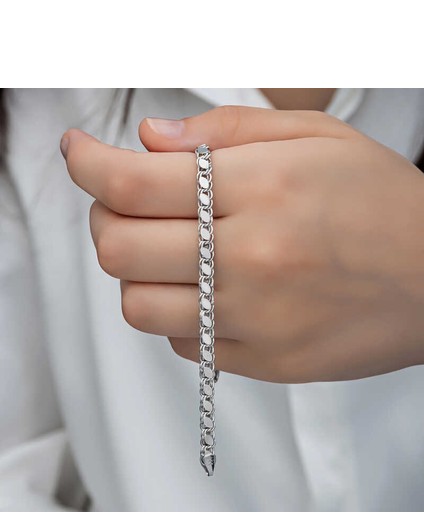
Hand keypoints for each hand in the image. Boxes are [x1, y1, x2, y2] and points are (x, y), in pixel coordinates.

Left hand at [61, 106, 423, 382]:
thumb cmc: (383, 203)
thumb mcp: (316, 138)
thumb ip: (225, 132)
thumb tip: (150, 141)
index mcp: (263, 188)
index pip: (133, 184)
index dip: (87, 165)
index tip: (78, 153)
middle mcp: (252, 257)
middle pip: (119, 250)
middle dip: (105, 220)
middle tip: (123, 204)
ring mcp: (256, 318)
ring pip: (139, 306)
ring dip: (137, 274)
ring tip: (169, 253)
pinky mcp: (265, 361)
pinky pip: (184, 344)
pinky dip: (179, 314)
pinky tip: (210, 292)